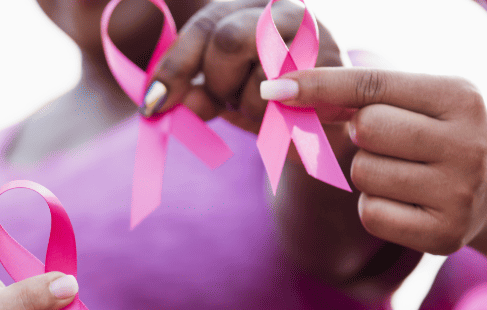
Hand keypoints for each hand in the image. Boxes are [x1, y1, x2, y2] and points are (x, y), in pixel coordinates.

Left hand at [142, 0, 341, 132]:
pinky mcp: (334, 70)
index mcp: (248, 4)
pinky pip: (288, 106)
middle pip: (227, 39)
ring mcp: (313, 36)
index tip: (152, 104)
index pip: (205, 27)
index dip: (174, 66)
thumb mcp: (218, 85)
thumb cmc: (262, 95)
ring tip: (264, 103)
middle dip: (218, 81)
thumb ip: (190, 89)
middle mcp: (283, 9)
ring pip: (258, 78)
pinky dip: (275, 120)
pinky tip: (283, 114)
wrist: (324, 113)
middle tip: (226, 98)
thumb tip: (161, 103)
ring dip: (250, 106)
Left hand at [261, 68, 486, 255]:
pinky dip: (374, 208)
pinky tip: (404, 203)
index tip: (273, 89)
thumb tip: (281, 100)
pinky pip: (371, 214)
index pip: (372, 85)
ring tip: (402, 173)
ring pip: (363, 173)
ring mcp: (460, 191)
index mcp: (458, 96)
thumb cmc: (432, 134)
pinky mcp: (446, 234)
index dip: (318, 86)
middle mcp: (466, 142)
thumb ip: (351, 99)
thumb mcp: (410, 104)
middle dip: (360, 135)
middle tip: (386, 142)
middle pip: (366, 128)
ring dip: (366, 174)